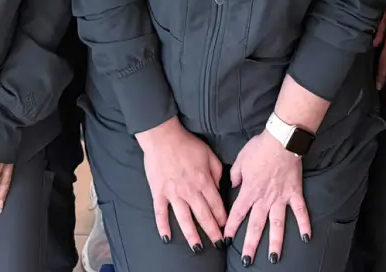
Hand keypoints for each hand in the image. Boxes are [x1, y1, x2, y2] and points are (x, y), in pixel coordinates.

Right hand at [137, 116, 225, 250]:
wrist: (163, 136)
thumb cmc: (187, 144)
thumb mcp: (209, 154)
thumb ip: (217, 171)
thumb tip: (219, 187)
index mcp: (203, 180)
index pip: (216, 204)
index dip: (222, 217)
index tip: (226, 227)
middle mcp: (190, 190)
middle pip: (203, 215)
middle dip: (212, 231)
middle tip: (218, 244)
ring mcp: (173, 193)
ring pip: (184, 218)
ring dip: (192, 235)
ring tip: (197, 248)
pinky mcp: (158, 193)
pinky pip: (160, 212)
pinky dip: (163, 226)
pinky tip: (166, 238)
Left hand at [224, 129, 310, 265]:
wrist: (281, 140)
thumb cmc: (260, 147)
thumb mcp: (240, 159)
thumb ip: (235, 175)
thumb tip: (234, 184)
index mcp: (249, 191)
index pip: (238, 213)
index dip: (231, 227)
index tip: (226, 240)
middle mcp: (264, 198)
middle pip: (256, 225)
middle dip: (250, 244)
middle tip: (246, 261)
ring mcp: (281, 198)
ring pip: (277, 224)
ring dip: (275, 242)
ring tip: (273, 258)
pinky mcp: (295, 193)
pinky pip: (301, 211)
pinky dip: (304, 224)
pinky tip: (307, 238)